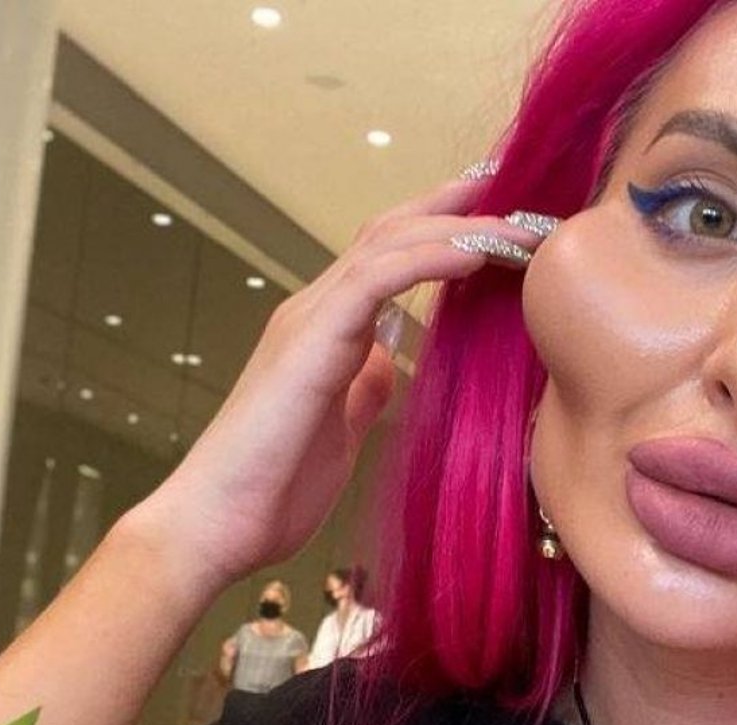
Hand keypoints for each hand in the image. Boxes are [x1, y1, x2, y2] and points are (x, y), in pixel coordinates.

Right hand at [133, 178, 545, 584]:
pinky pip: (375, 280)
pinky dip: (428, 259)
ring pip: (389, 243)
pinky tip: (475, 254)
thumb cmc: (274, 485)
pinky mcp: (309, 342)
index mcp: (328, 329)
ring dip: (460, 227)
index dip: (446, 228)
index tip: (504, 218)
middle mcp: (316, 309)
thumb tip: (391, 363)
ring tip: (519, 225)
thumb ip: (363, 387)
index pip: (392, 255)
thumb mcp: (342, 428)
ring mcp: (308, 319)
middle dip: (458, 205)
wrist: (216, 524)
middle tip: (520, 189)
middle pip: (393, 230)